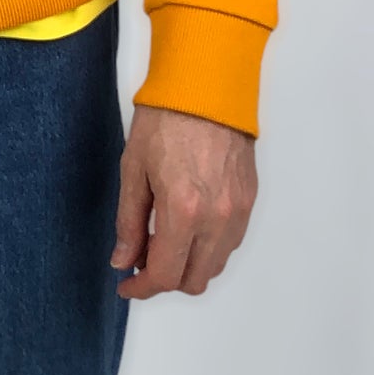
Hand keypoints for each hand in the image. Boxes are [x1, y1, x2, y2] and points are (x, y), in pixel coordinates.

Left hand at [111, 105, 256, 298]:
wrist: (207, 86)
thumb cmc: (166, 118)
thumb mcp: (134, 168)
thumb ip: (130, 222)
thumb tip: (124, 260)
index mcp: (183, 211)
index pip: (165, 275)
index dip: (141, 288)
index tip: (127, 285)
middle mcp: (217, 219)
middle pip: (194, 281)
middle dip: (165, 279)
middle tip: (142, 259)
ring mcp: (239, 211)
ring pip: (215, 266)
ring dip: (188, 265)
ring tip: (163, 240)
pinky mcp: (250, 200)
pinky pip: (230, 243)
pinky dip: (208, 248)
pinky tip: (188, 227)